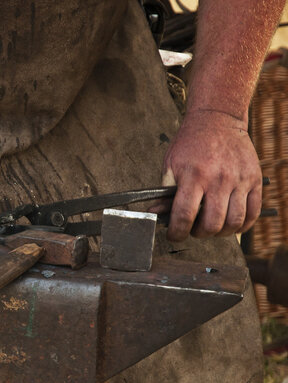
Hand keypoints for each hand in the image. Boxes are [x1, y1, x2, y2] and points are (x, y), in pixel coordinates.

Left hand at [149, 110, 261, 241]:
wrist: (217, 120)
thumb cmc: (190, 143)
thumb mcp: (170, 164)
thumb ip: (165, 192)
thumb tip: (155, 214)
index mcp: (193, 176)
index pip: (184, 215)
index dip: (177, 232)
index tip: (174, 235)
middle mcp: (218, 179)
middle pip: (212, 224)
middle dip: (198, 234)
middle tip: (192, 230)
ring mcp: (239, 180)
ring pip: (234, 222)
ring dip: (220, 233)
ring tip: (211, 227)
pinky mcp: (254, 179)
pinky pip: (253, 213)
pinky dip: (242, 225)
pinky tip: (230, 224)